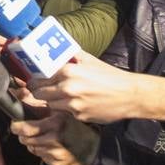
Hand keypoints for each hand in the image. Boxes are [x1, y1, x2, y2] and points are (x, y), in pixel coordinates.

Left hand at [9, 112, 100, 164]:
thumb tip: (19, 92)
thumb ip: (38, 103)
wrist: (93, 146)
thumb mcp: (59, 110)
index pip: (26, 128)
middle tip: (25, 130)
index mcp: (56, 123)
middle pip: (25, 139)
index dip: (17, 126)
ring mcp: (56, 153)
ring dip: (33, 143)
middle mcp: (56, 139)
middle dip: (22, 135)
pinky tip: (50, 146)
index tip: (16, 123)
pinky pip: (41, 157)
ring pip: (31, 148)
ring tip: (43, 137)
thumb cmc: (74, 126)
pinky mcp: (57, 164)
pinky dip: (42, 151)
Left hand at [31, 53, 164, 123]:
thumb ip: (71, 55)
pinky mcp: (79, 116)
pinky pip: (65, 113)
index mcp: (69, 71)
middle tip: (44, 90)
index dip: (35, 79)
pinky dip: (68, 109)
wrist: (129, 95)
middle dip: (40, 92)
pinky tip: (79, 103)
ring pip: (50, 105)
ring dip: (53, 101)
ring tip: (64, 96)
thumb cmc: (110, 76)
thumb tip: (57, 48)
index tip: (34, 80)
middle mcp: (68, 87)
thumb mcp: (90, 60)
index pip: (39, 77)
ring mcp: (73, 104)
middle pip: (38, 93)